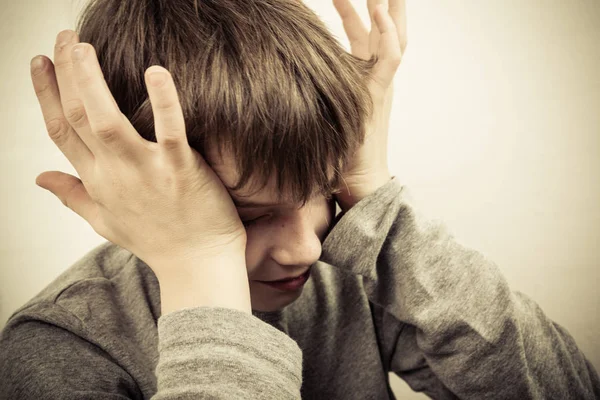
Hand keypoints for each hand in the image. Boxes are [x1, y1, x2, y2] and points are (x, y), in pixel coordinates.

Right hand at [30, 31, 247, 281]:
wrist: (197, 268)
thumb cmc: (157, 242)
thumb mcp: (105, 221)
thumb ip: (73, 195)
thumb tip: (40, 176)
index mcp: (97, 181)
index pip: (60, 131)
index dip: (46, 94)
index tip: (39, 62)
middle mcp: (114, 174)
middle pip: (77, 117)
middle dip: (65, 75)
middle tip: (63, 38)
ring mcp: (146, 173)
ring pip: (106, 121)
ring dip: (90, 83)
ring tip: (82, 48)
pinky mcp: (181, 172)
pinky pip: (170, 133)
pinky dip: (163, 103)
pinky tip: (156, 71)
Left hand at [332, 0, 406, 210]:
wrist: (357, 178)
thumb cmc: (339, 150)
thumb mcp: (325, 110)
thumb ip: (314, 92)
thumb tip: (282, 79)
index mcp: (366, 76)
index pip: (364, 34)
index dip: (354, 11)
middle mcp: (377, 75)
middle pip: (384, 27)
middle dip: (380, 1)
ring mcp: (382, 82)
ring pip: (393, 33)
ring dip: (386, 6)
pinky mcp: (380, 94)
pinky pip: (390, 57)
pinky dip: (387, 33)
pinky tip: (377, 10)